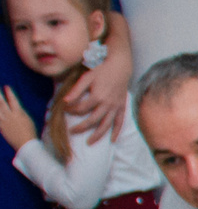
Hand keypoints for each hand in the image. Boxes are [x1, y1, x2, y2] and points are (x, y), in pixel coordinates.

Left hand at [0, 86, 33, 149]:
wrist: (25, 145)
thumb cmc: (29, 132)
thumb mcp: (28, 120)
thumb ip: (20, 112)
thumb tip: (15, 106)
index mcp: (18, 114)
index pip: (13, 100)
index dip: (9, 93)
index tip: (6, 86)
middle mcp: (9, 116)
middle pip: (1, 103)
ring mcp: (3, 121)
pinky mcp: (0, 127)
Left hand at [64, 16, 131, 144]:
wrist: (120, 66)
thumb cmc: (101, 69)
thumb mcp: (86, 77)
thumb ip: (76, 90)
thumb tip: (64, 101)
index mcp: (97, 96)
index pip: (81, 108)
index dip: (71, 110)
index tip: (65, 108)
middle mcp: (107, 104)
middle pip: (92, 120)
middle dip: (80, 126)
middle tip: (71, 131)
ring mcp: (115, 107)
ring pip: (106, 124)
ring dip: (98, 135)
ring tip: (89, 142)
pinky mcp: (121, 107)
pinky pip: (120, 122)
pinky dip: (116, 131)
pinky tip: (112, 140)